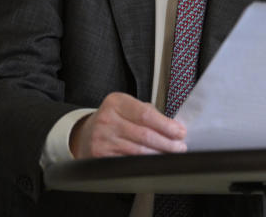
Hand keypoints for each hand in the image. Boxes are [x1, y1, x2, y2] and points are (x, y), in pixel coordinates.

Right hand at [69, 92, 186, 157]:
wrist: (85, 134)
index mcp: (117, 102)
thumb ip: (149, 113)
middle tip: (180, 146)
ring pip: (137, 150)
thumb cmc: (113, 119)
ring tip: (171, 153)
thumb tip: (174, 126)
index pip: (146, 114)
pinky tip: (154, 161)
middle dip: (166, 142)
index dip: (166, 125)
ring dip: (158, 154)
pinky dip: (144, 162)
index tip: (180, 132)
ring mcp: (102, 138)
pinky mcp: (100, 155)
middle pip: (144, 134)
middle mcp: (107, 119)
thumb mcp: (127, 107)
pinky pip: (128, 161)